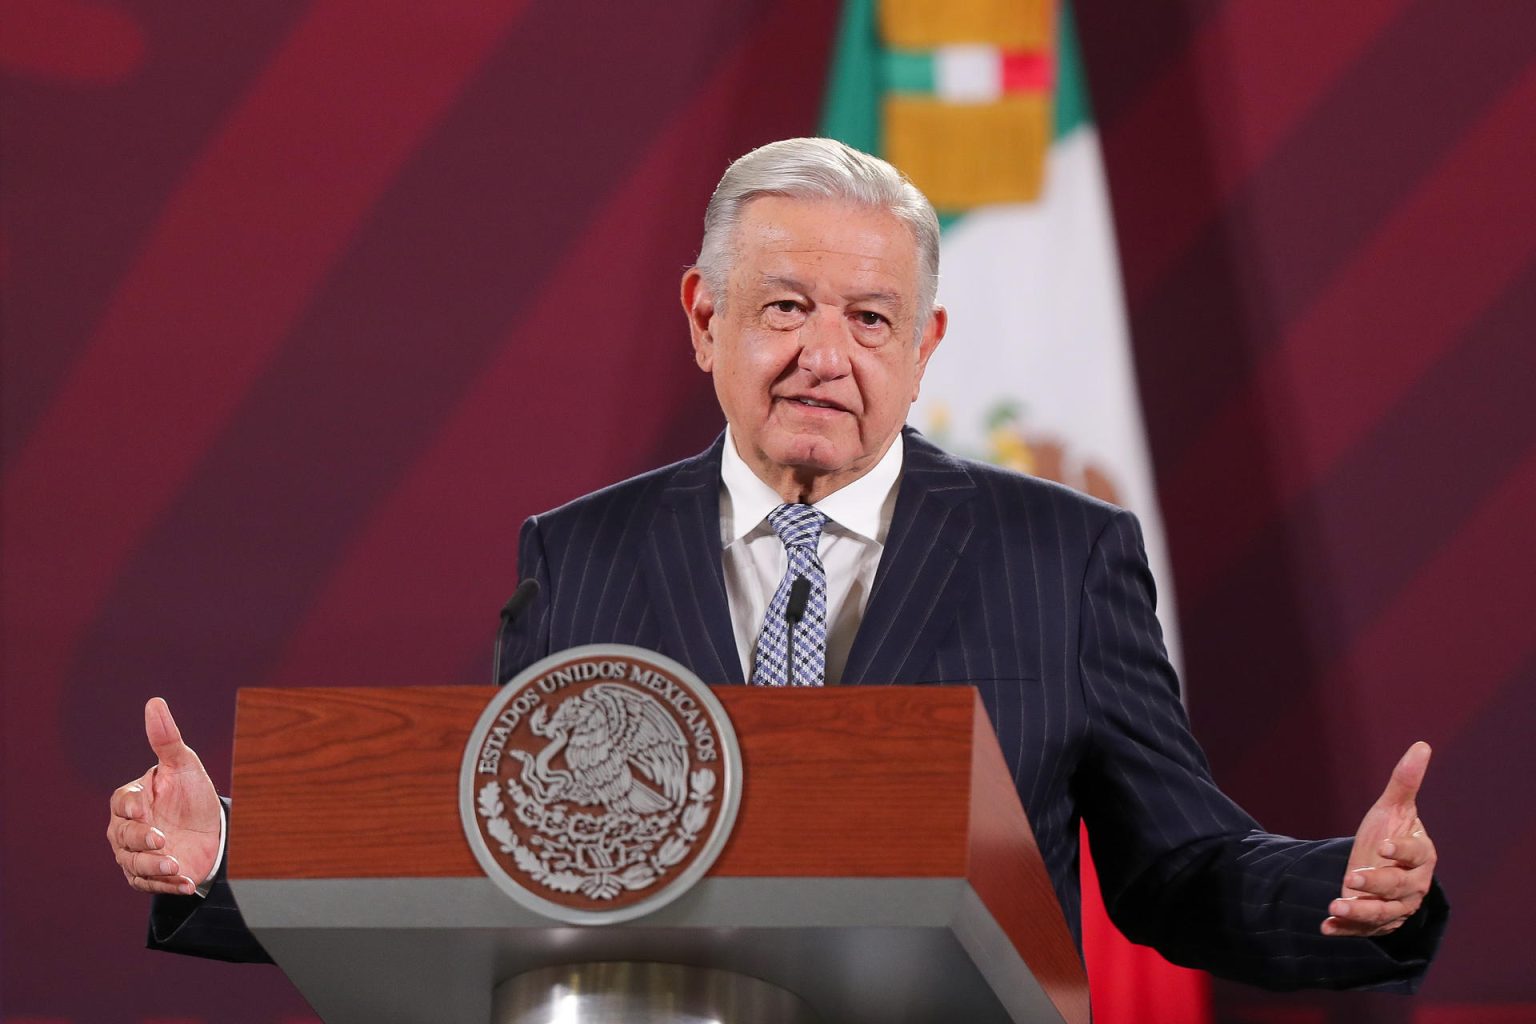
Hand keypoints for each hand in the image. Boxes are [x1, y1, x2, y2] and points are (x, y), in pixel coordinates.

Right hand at [106, 698, 221, 895]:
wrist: (211, 829)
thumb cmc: (191, 793)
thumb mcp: (184, 764)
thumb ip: (166, 738)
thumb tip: (154, 702)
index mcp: (132, 800)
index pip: (122, 802)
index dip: (131, 807)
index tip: (143, 809)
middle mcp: (127, 829)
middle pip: (123, 837)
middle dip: (140, 839)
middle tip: (161, 839)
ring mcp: (136, 855)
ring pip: (134, 864)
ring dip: (153, 867)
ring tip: (175, 866)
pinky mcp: (150, 877)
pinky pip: (151, 885)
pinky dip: (168, 886)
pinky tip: (187, 883)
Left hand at [1322, 741, 1436, 937]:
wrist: (1382, 867)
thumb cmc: (1391, 834)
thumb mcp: (1393, 808)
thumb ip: (1404, 782)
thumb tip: (1421, 745)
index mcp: (1422, 856)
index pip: (1417, 855)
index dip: (1402, 852)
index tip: (1384, 847)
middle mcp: (1413, 886)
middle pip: (1399, 889)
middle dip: (1376, 885)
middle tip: (1351, 878)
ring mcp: (1396, 908)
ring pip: (1382, 914)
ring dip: (1359, 913)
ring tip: (1334, 907)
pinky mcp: (1377, 923)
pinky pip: (1362, 930)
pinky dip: (1344, 931)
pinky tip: (1324, 928)